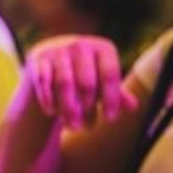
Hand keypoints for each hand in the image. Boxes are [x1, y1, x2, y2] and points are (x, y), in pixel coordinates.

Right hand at [24, 34, 138, 130]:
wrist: (55, 58)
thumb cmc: (88, 74)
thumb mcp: (104, 82)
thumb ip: (118, 94)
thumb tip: (133, 106)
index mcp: (103, 48)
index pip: (109, 74)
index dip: (111, 98)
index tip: (111, 119)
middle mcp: (81, 45)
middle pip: (86, 82)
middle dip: (87, 108)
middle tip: (88, 127)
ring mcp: (59, 51)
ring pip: (64, 84)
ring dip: (68, 108)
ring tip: (73, 126)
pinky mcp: (40, 59)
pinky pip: (44, 82)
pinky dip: (48, 99)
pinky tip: (52, 112)